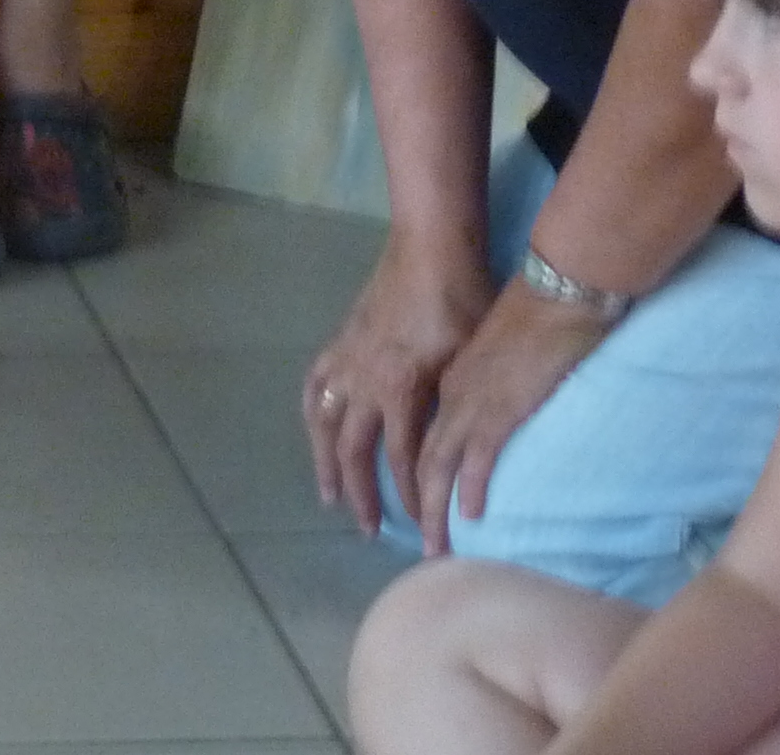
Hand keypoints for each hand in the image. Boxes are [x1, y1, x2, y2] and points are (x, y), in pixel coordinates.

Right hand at [304, 232, 497, 536]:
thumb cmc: (462, 302)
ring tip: (330, 494)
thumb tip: (450, 449)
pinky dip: (312, 411)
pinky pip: (315, 384)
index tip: (422, 525)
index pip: (404, 457)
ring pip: (324, 422)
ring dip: (326, 462)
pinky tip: (315, 427)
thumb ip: (451, 404)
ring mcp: (347, 359)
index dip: (412, 496)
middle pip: (355, 450)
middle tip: (368, 530)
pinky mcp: (341, 341)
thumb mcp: (467, 359)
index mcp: (400, 388)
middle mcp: (364, 381)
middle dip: (362, 494)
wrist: (431, 250)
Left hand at [402, 279, 616, 552]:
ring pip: (438, 465)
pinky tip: (470, 514)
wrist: (554, 288)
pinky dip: (471, 487)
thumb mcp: (497, 354)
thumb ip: (488, 384)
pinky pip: (477, 456)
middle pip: (415, 458)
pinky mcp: (499, 407)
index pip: (417, 435)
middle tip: (406, 542)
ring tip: (435, 548)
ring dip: (434, 510)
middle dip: (406, 504)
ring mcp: (471, 401)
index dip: (410, 474)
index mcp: (446, 379)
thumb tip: (495, 413)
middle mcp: (449, 393)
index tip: (406, 507)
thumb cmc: (536, 313)